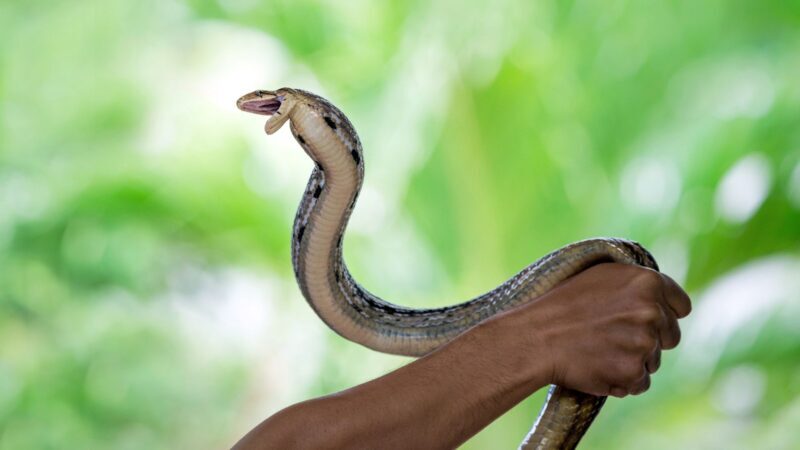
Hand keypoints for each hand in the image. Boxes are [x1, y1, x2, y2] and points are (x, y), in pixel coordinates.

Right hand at [519, 263, 690, 397]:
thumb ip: (637, 285)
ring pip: (653, 361)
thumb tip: (661, 299)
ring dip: (632, 361)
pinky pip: (639, 383)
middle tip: (614, 337)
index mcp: (647, 281)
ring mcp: (644, 343)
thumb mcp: (602, 277)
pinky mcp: (633, 372)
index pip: (681, 306)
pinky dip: (622, 381)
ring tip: (598, 350)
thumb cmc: (562, 304)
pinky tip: (597, 367)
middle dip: (648, 339)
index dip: (665, 314)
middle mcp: (652, 311)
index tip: (647, 321)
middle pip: (671, 336)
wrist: (536, 337)